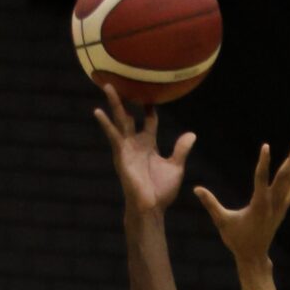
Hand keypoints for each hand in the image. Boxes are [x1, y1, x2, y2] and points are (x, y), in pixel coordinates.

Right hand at [94, 82, 193, 213]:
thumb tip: (192, 134)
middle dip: (127, 101)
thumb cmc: (161, 191)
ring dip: (114, 104)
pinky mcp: (121, 154)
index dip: (150, 109)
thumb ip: (181, 150)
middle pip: (130, 116)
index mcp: (148, 145)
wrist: (151, 207)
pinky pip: (113, 135)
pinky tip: (97, 112)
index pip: (149, 121)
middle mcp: (135, 143)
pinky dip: (105, 124)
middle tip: (122, 82)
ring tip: (107, 85)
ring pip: (119, 120)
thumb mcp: (175, 167)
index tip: (151, 96)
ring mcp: (126, 147)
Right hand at [195, 141, 289, 262]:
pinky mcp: (283, 209)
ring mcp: (280, 207)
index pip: (261, 179)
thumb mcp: (222, 222)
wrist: (253, 257)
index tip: (266, 146)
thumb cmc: (236, 239)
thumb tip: (196, 189)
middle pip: (284, 178)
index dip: (263, 162)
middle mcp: (272, 204)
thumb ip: (211, 204)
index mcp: (258, 205)